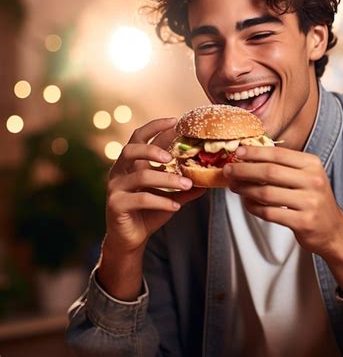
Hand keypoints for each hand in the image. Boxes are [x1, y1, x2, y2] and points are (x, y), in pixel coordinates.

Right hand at [105, 117, 204, 254]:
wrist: (130, 239)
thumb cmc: (149, 212)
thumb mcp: (170, 195)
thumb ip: (186, 185)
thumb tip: (210, 176)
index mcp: (131, 163)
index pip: (139, 136)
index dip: (155, 126)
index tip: (175, 120)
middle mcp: (120, 171)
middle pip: (131, 149)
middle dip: (152, 149)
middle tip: (171, 156)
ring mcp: (115, 187)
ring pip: (141, 176)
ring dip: (167, 179)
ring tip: (187, 184)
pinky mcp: (115, 204)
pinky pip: (141, 199)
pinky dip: (161, 201)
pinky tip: (176, 206)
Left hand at [223, 145, 342, 255]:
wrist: (333, 230)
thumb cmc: (312, 199)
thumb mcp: (306, 176)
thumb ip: (283, 166)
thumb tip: (249, 156)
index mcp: (312, 164)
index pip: (278, 154)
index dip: (256, 152)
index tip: (238, 152)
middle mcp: (313, 181)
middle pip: (270, 172)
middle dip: (244, 170)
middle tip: (228, 170)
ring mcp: (310, 202)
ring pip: (267, 193)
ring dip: (245, 189)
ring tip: (234, 187)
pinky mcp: (303, 222)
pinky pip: (269, 212)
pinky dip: (253, 207)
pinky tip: (247, 203)